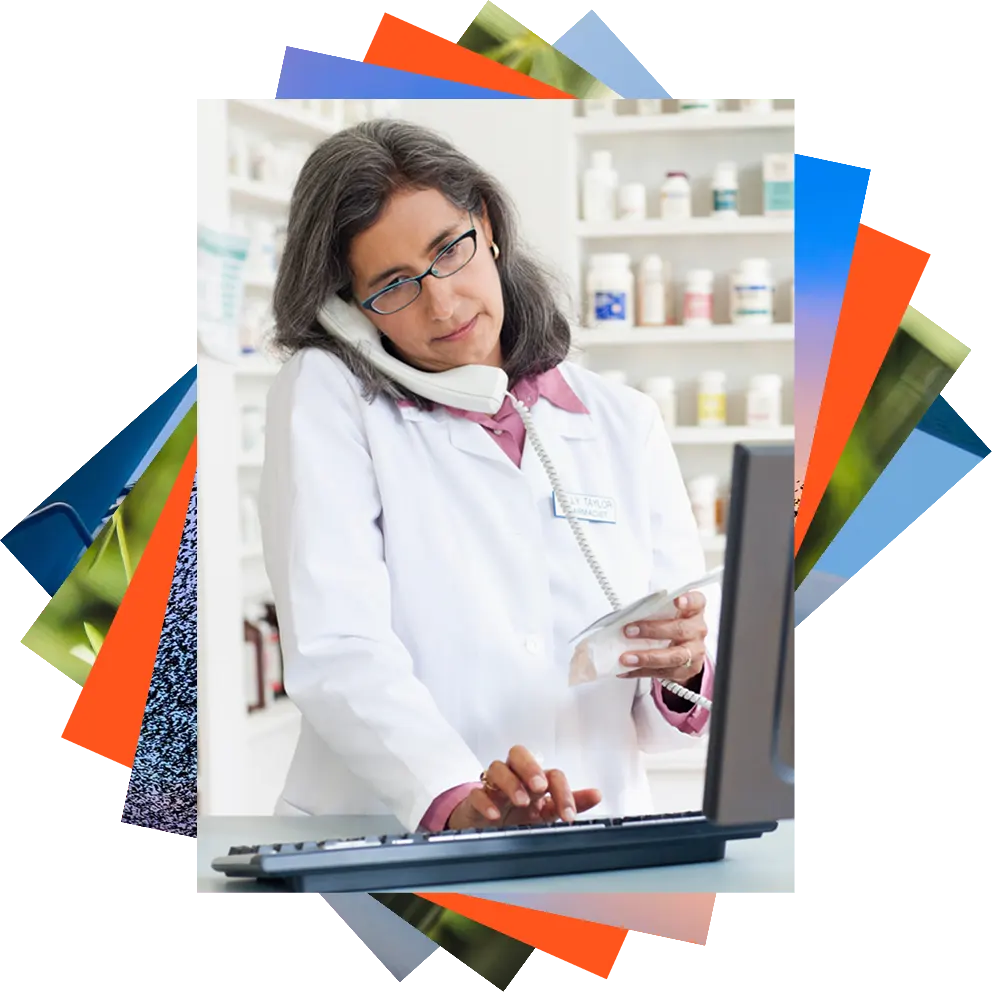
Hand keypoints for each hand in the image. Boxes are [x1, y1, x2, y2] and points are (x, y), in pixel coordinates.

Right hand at [447, 745, 601, 830]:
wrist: (487, 829)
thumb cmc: (518, 815)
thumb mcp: (547, 812)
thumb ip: (571, 803)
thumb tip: (597, 794)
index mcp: (534, 779)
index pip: (551, 773)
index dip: (563, 791)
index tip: (569, 815)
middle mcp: (514, 776)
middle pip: (518, 753)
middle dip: (530, 767)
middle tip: (540, 787)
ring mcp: (493, 786)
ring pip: (496, 767)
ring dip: (511, 782)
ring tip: (522, 802)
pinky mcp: (475, 800)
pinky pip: (476, 792)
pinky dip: (485, 800)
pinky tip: (495, 814)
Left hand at [617, 590, 707, 685]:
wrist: (685, 648)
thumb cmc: (671, 623)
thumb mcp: (667, 612)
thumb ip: (653, 609)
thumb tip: (624, 613)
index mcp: (693, 610)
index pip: (697, 601)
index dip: (688, 600)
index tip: (677, 600)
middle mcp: (697, 630)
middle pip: (679, 630)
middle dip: (652, 630)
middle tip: (629, 631)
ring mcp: (695, 651)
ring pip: (674, 657)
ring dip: (647, 658)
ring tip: (626, 658)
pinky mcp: (688, 669)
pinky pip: (665, 673)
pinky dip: (643, 671)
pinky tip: (627, 670)